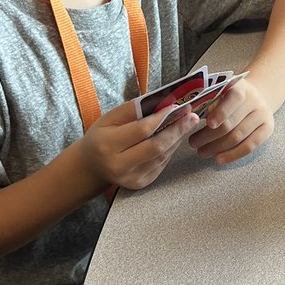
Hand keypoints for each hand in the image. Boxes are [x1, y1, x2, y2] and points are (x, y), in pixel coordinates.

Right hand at [77, 99, 198, 190]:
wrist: (91, 167)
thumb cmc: (101, 137)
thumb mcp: (110, 119)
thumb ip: (134, 110)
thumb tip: (163, 100)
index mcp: (108, 144)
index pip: (142, 130)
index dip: (162, 117)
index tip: (177, 106)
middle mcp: (120, 165)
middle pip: (157, 146)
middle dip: (177, 130)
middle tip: (192, 116)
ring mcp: (132, 178)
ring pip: (162, 155)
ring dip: (176, 138)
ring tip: (186, 123)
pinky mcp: (141, 184)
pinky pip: (161, 164)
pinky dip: (169, 149)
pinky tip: (174, 137)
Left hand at [188, 78, 273, 163]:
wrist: (258, 96)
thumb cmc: (230, 96)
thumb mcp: (221, 92)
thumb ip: (208, 101)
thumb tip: (189, 117)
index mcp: (241, 87)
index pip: (233, 99)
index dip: (220, 112)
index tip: (207, 124)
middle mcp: (255, 100)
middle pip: (231, 123)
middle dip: (209, 136)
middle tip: (193, 143)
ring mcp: (263, 115)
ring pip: (238, 136)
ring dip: (217, 147)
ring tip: (201, 152)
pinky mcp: (268, 129)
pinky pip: (250, 146)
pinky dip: (233, 155)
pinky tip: (219, 159)